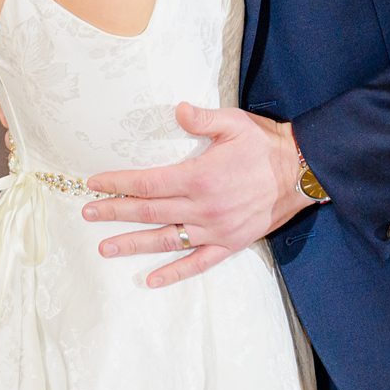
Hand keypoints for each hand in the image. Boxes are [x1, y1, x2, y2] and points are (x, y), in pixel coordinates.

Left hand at [80, 103, 315, 288]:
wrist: (301, 173)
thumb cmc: (265, 145)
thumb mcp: (234, 123)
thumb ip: (202, 119)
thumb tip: (178, 110)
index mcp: (199, 176)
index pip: (148, 183)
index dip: (118, 184)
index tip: (95, 184)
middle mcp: (203, 207)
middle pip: (149, 211)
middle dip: (114, 212)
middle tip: (87, 214)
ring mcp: (215, 229)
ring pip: (166, 240)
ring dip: (133, 244)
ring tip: (105, 248)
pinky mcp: (229, 244)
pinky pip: (197, 262)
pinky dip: (174, 273)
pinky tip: (152, 279)